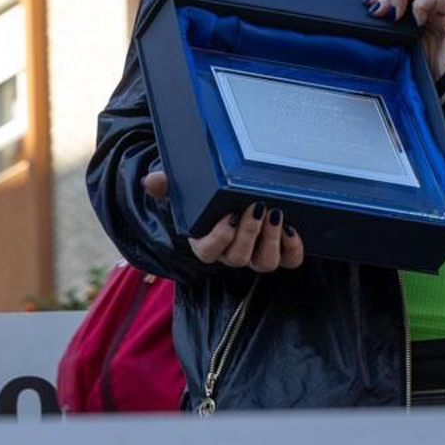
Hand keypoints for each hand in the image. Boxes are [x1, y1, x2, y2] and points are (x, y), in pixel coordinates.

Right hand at [143, 172, 304, 271]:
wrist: (236, 192)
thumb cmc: (207, 194)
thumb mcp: (185, 188)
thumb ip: (167, 185)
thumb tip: (151, 181)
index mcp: (206, 242)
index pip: (207, 253)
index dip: (219, 239)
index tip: (229, 216)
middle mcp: (232, 253)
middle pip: (238, 257)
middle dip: (249, 233)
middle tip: (256, 205)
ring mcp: (256, 255)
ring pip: (264, 263)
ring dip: (271, 240)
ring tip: (275, 213)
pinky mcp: (280, 252)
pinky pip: (289, 261)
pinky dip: (293, 249)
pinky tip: (292, 228)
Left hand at [367, 0, 444, 79]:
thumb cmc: (425, 67)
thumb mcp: (399, 42)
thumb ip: (388, 26)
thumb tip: (369, 15)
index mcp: (416, 6)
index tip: (369, 5)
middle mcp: (431, 2)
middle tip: (379, 10)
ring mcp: (444, 7)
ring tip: (394, 13)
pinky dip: (422, 4)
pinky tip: (416, 22)